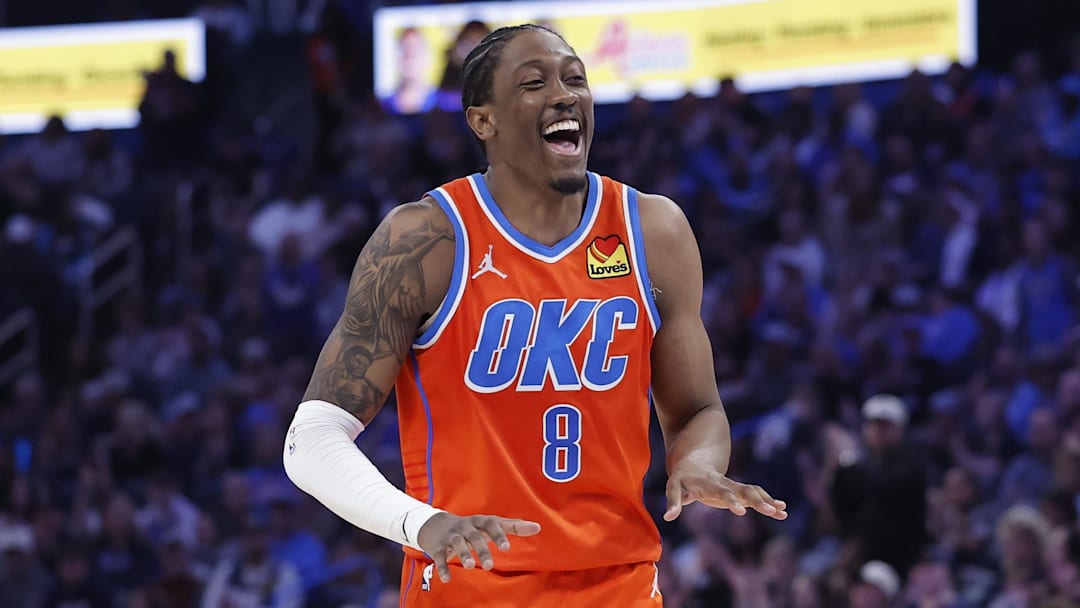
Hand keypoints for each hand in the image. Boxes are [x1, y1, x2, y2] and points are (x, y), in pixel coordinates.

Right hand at [417, 512, 540, 582]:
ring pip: (456, 543)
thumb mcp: (491, 524)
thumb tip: (538, 527)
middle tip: (489, 565)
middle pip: (474, 536)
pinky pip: (439, 556)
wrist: (437, 525)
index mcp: (480, 521)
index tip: (507, 548)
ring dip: (463, 554)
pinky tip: (447, 579)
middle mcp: (465, 527)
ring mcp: (451, 536)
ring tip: (469, 566)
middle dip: (481, 549)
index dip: (498, 535)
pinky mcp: (438, 547)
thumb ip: (513, 526)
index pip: (491, 525)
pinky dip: (442, 567)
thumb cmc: (472, 527)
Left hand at [663, 457, 786, 520]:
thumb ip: (673, 501)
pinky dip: (768, 501)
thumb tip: (668, 516)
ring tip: (781, 512)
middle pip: (743, 490)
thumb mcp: (673, 487)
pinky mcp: (738, 490)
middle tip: (770, 511)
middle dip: (757, 501)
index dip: (730, 500)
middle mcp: (724, 483)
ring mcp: (733, 486)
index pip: (721, 492)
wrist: (694, 461)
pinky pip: (756, 495)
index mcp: (709, 483)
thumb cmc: (682, 477)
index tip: (741, 511)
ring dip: (767, 501)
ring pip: (753, 491)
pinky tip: (782, 510)